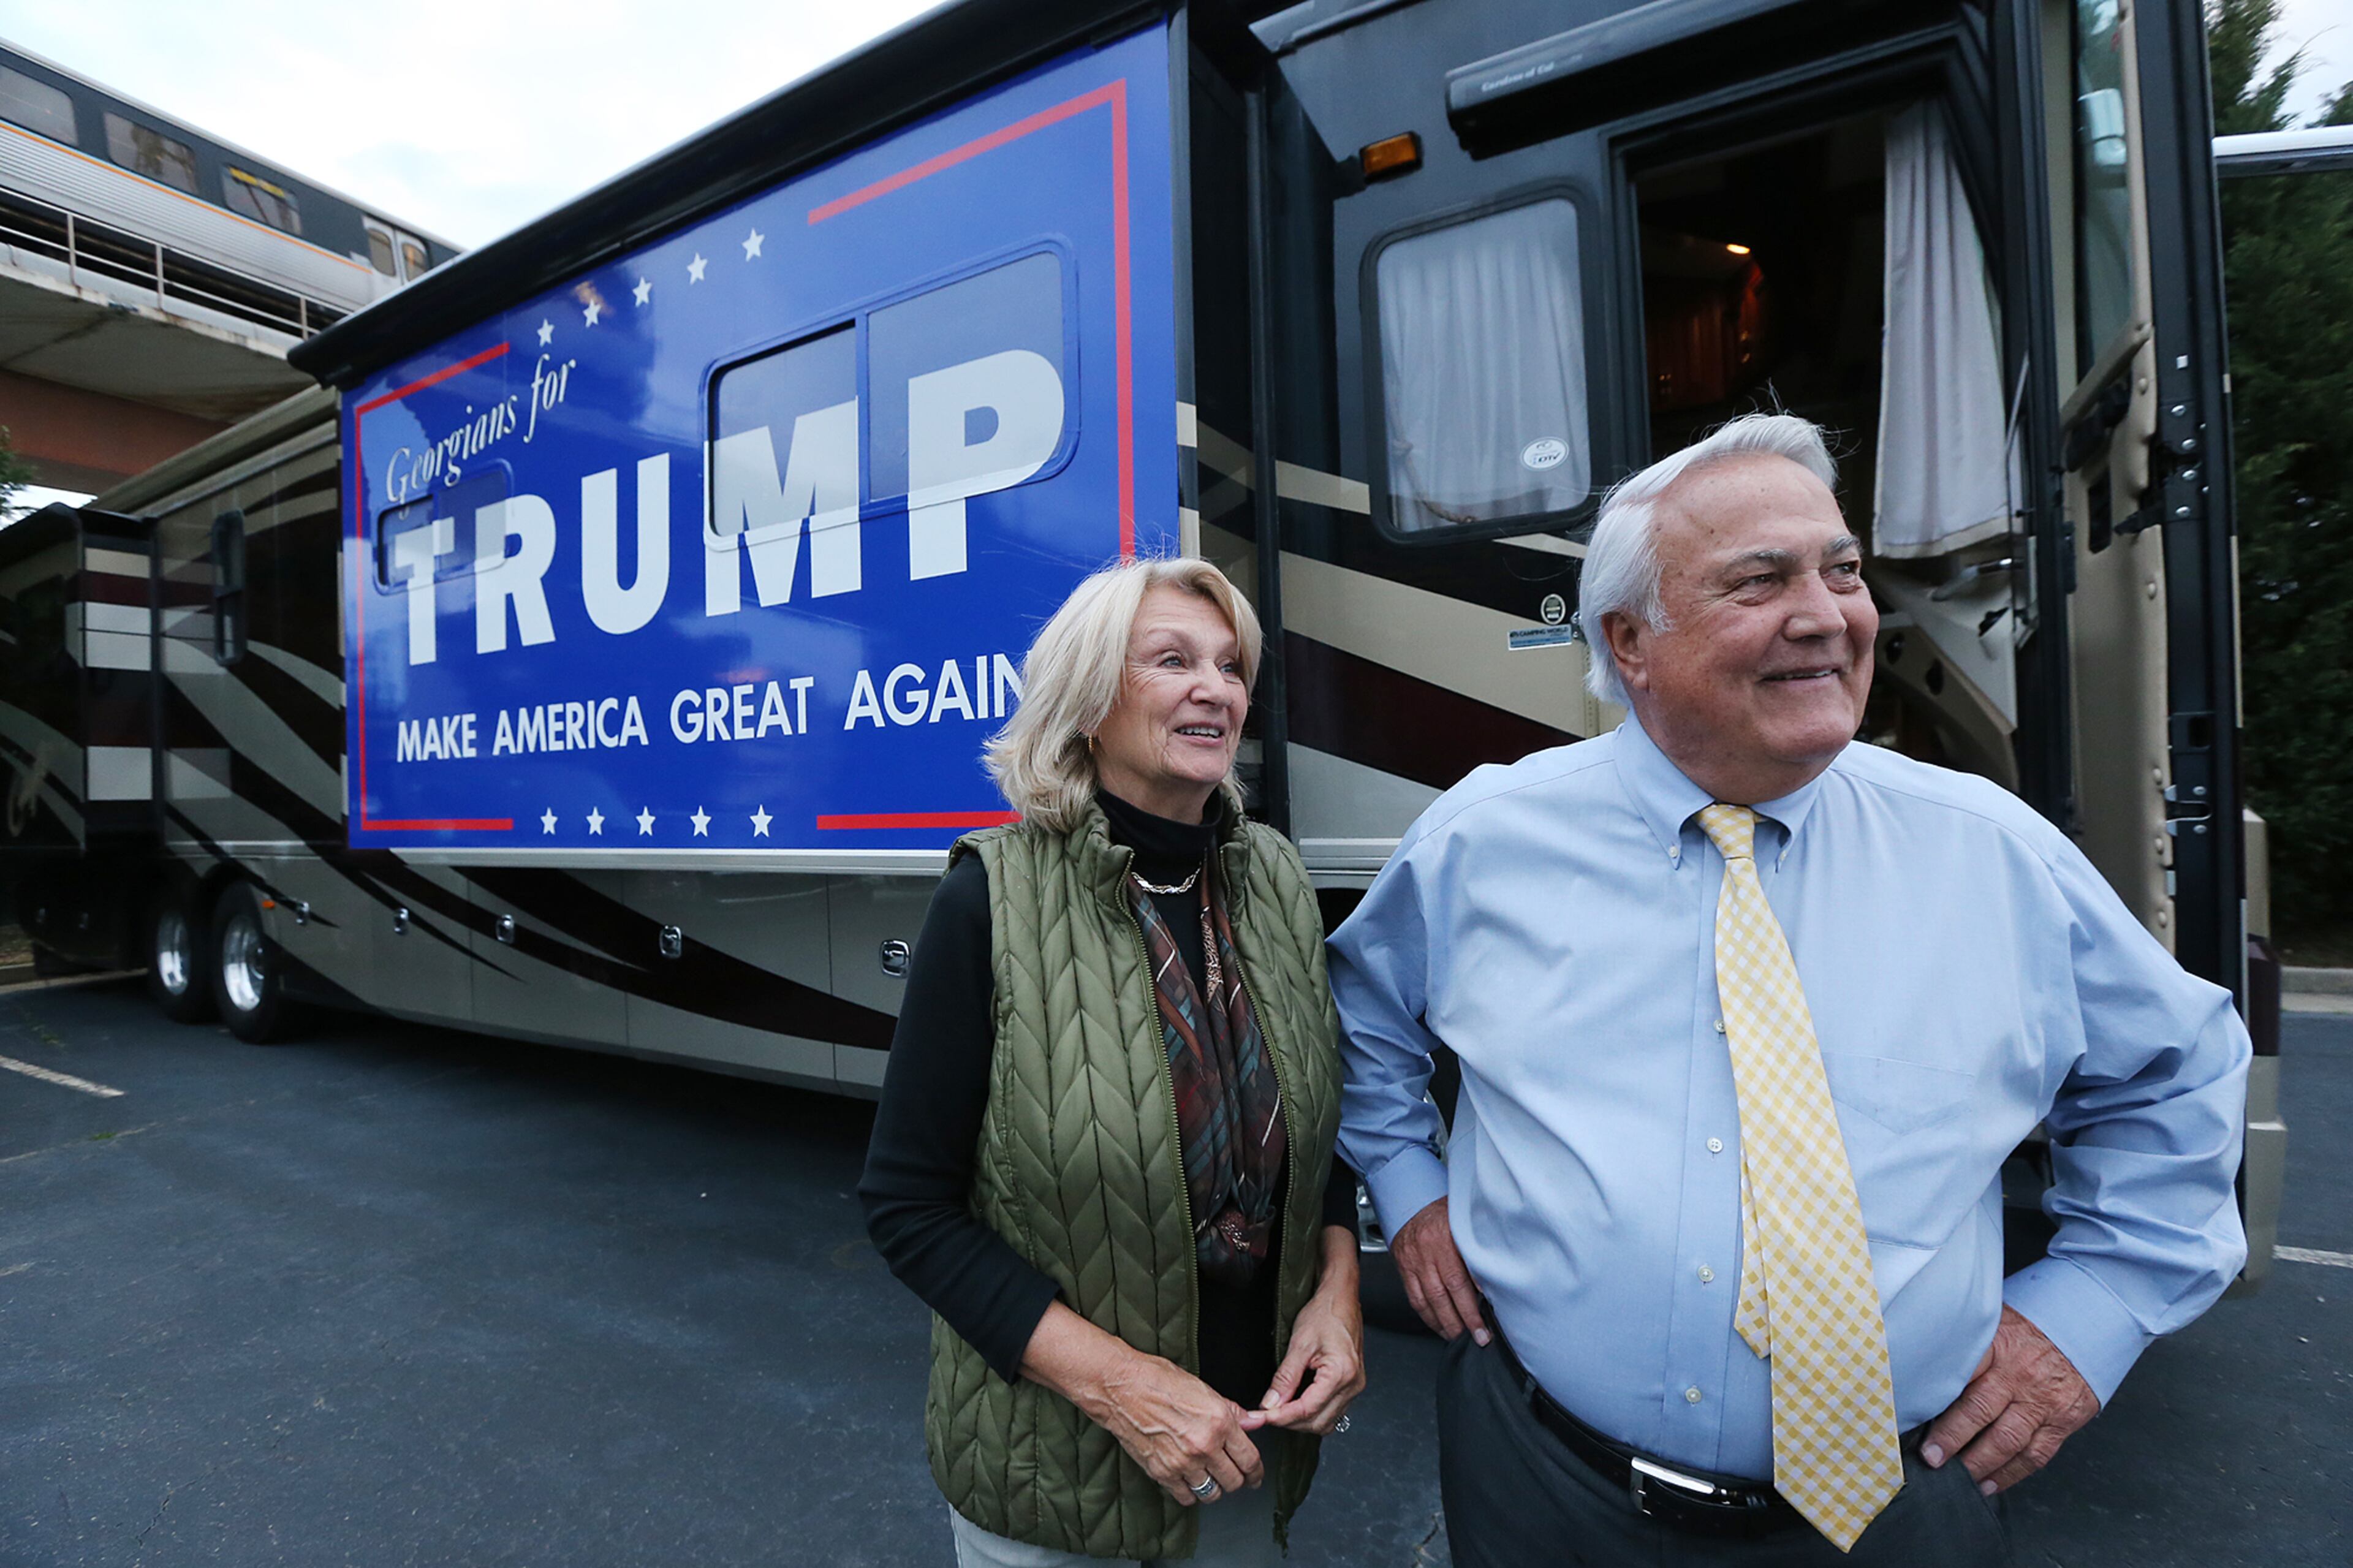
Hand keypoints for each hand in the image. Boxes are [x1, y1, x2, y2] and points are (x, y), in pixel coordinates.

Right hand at [1019, 1301, 1261, 1506]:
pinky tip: (1190, 1481)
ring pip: (1213, 1493)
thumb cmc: (1159, 1380)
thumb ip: (1232, 1411)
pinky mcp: (1162, 1473)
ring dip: (1216, 1489)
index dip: (1257, 1471)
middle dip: (1239, 1481)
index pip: (1250, 1459)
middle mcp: (1205, 1446)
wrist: (1121, 1386)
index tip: (1255, 1475)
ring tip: (1212, 1479)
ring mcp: (1183, 1462)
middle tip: (1236, 1477)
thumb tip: (1255, 1422)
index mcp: (1220, 1422)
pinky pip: (1186, 1497)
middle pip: (1235, 1480)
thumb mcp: (1204, 1389)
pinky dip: (1191, 1493)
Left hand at [1252, 1225, 1365, 1433]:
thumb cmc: (1324, 1314)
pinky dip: (1313, 1413)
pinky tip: (1297, 1402)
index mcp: (1341, 1373)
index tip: (1263, 1416)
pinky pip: (1333, 1411)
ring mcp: (1355, 1387)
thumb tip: (1271, 1403)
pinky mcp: (1352, 1386)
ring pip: (1326, 1422)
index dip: (1282, 1416)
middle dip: (1291, 1422)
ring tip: (1280, 1409)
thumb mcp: (1299, 1343)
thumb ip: (1285, 1377)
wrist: (1341, 1299)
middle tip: (1267, 1413)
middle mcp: (1353, 1385)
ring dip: (1302, 1421)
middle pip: (1318, 1422)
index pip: (1308, 1409)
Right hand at [1389, 1197, 1487, 1343]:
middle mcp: (1427, 1252)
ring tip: (1459, 1337)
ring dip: (1444, 1323)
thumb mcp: (1466, 1221)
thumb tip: (1494, 1281)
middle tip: (1477, 1338)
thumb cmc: (1443, 1210)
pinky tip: (1439, 1325)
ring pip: (1428, 1301)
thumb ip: (1477, 1248)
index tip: (1485, 1325)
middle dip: (1462, 1322)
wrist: (1411, 1199)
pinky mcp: (1403, 1268)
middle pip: (1443, 1296)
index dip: (1472, 1308)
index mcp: (1445, 1238)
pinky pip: (1414, 1298)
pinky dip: (1427, 1315)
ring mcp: (1412, 1262)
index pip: (1460, 1281)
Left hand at [1922, 1304, 2100, 1493]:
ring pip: (2007, 1441)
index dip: (1936, 1395)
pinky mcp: (2062, 1422)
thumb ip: (1967, 1340)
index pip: (1961, 1371)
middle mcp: (2019, 1375)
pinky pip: (2035, 1455)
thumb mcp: (1995, 1320)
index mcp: (1997, 1345)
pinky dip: (2011, 1474)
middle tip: (1930, 1458)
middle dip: (1951, 1438)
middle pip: (1979, 1411)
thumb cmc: (2030, 1328)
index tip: (1912, 1413)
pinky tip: (1989, 1484)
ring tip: (1956, 1479)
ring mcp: (2042, 1402)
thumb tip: (1923, 1358)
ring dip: (1979, 1464)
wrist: (2087, 1331)